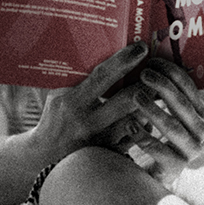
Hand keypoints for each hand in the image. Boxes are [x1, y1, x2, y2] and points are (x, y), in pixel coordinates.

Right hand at [36, 42, 152, 158]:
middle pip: (127, 99)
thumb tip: (92, 50)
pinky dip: (145, 124)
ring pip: (136, 119)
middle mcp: (88, 121)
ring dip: (149, 103)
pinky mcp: (110, 154)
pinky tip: (149, 114)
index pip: (102, 77)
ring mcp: (100, 141)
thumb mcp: (57, 96)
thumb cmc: (53, 119)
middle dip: (147, 83)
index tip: (141, 48)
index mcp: (72, 102)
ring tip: (159, 89)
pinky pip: (136, 137)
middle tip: (158, 70)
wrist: (45, 157)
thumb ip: (74, 78)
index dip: (123, 61)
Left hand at [119, 57, 203, 182]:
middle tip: (143, 74)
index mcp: (197, 113)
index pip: (190, 88)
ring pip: (174, 129)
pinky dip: (146, 138)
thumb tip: (141, 54)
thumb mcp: (154, 111)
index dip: (172, 73)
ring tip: (135, 96)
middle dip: (164, 87)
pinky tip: (130, 127)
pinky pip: (162, 153)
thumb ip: (155, 91)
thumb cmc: (147, 135)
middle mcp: (199, 132)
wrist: (145, 175)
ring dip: (155, 110)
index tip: (152, 60)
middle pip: (183, 106)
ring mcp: (189, 152)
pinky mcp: (175, 169)